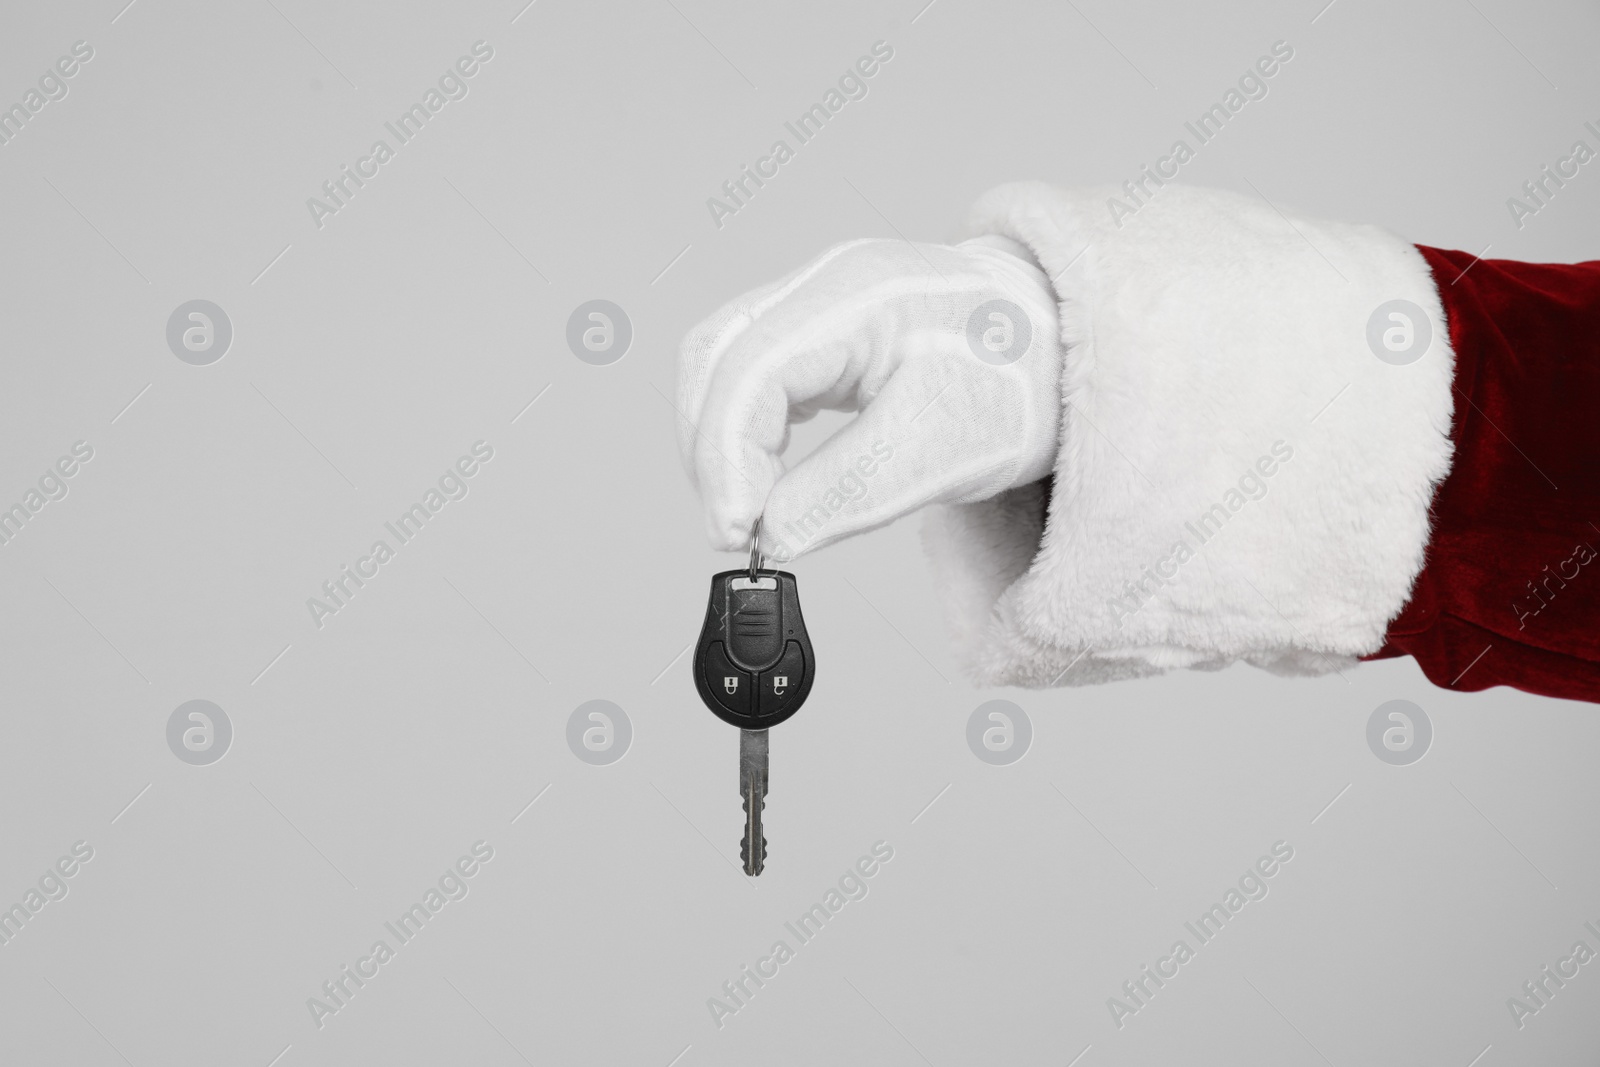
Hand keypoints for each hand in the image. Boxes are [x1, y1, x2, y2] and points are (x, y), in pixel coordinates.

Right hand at [676, 236, 1063, 559]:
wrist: (1069, 348)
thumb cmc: (1022, 383)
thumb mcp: (946, 447)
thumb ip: (848, 490)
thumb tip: (769, 534)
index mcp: (858, 295)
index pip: (751, 369)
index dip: (727, 456)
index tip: (736, 530)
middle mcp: (828, 284)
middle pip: (717, 356)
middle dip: (713, 450)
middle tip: (734, 529)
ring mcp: (822, 301)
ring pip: (725, 362)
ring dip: (722, 441)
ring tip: (747, 510)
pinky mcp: (826, 330)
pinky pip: (756, 371)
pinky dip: (746, 429)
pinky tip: (764, 476)